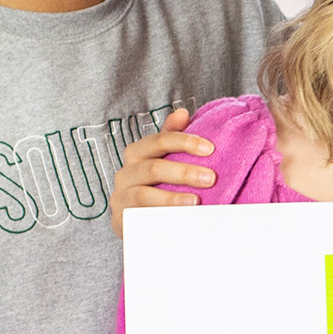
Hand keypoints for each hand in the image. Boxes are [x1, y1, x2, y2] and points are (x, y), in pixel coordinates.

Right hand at [109, 108, 215, 237]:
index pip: (158, 141)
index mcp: (137, 154)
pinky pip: (140, 218)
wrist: (136, 222)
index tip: (210, 149)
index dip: (184, 142)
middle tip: (211, 178)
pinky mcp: (122, 221)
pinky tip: (181, 218)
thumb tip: (183, 112)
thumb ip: (172, 137)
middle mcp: (125, 173)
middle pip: (153, 168)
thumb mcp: (164, 159)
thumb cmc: (156, 185)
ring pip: (143, 195)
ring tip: (196, 201)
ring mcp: (121, 198)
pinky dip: (161, 217)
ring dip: (172, 198)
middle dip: (184, 172)